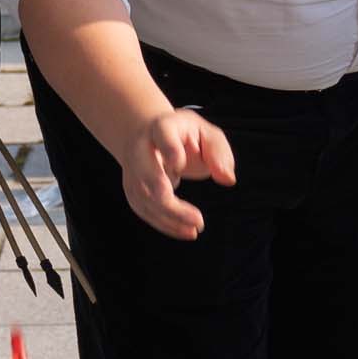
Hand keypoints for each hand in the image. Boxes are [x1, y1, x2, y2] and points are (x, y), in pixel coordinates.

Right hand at [113, 106, 236, 242]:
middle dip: (168, 201)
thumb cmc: (184, 136)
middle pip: (147, 174)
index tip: (179, 164)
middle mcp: (141, 148)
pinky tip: (183, 231)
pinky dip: (163, 224)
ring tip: (195, 229)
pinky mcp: (131, 188)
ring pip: (144, 197)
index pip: (162, 135)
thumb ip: (219, 153)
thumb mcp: (207, 134)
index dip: (169, 149)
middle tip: (197, 219)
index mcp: (162, 127)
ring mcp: (132, 170)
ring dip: (169, 218)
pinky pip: (143, 210)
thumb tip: (227, 179)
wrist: (150, 136)